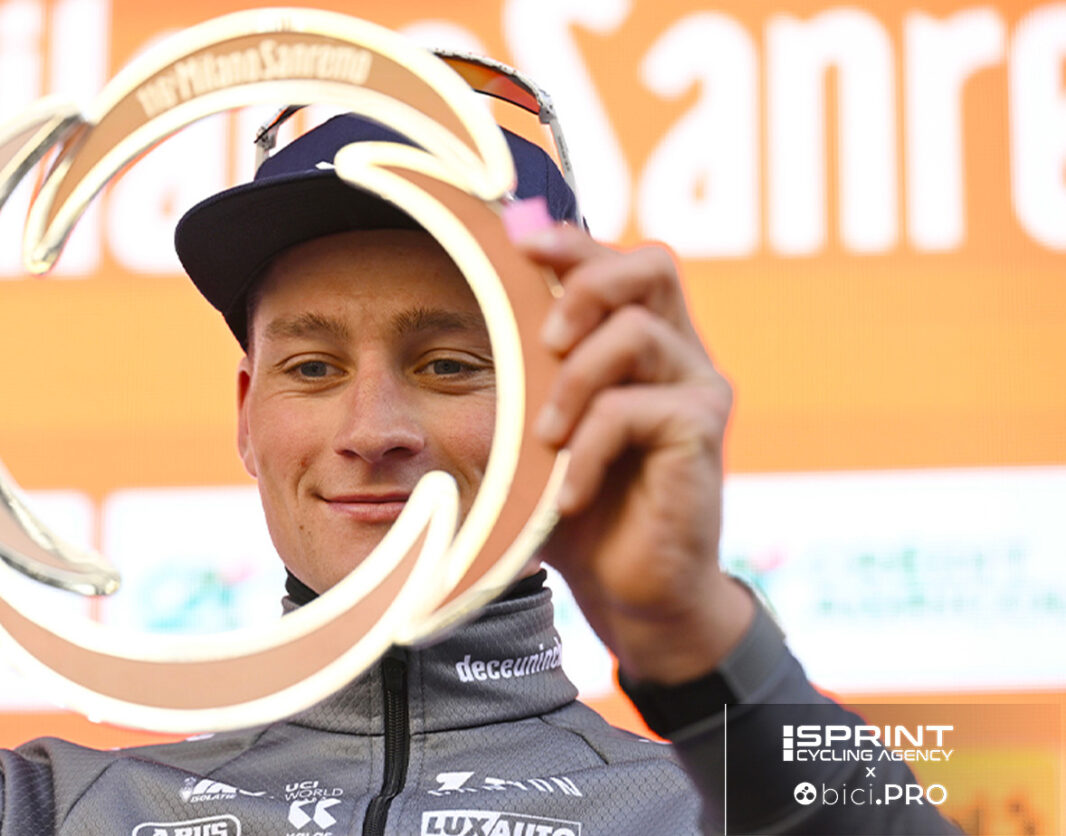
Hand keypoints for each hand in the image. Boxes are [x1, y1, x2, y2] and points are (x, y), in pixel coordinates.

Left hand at [511, 217, 751, 684]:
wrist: (635, 593)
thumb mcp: (539, 436)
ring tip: (546, 441)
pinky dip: (588, 449)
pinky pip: (634, 410)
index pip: (622, 263)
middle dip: (587, 283)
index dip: (575, 243)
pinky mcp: (702, 432)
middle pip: (653, 264)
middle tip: (546, 342)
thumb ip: (524, 382)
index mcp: (645, 343)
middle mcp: (681, 354)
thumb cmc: (583, 510)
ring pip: (635, 334)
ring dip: (574, 383)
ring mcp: (698, 390)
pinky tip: (569, 493)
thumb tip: (468, 327)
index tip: (519, 244)